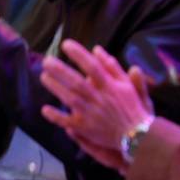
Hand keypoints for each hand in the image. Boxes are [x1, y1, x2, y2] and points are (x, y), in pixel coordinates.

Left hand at [40, 39, 153, 169]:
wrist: (136, 134)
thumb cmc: (132, 107)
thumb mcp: (127, 84)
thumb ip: (113, 67)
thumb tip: (97, 50)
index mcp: (110, 86)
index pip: (92, 66)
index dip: (78, 54)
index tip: (66, 44)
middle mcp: (98, 98)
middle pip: (76, 82)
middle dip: (60, 70)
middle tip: (46, 60)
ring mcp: (90, 113)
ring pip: (69, 98)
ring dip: (55, 87)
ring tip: (43, 76)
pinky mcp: (84, 127)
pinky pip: (67, 121)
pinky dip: (55, 116)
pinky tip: (44, 109)